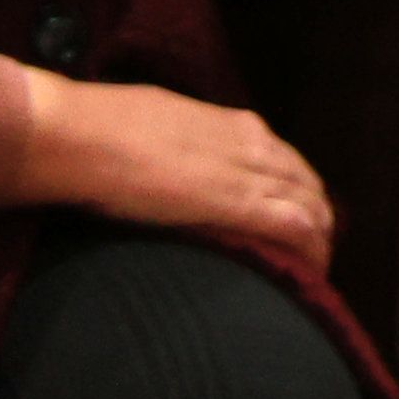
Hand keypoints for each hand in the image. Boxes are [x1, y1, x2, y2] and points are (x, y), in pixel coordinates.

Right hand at [24, 76, 333, 279]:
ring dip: (318, 239)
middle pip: (308, 185)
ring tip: (311, 270)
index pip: (286, 162)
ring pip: (313, 205)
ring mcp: (250, 171)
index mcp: (234, 125)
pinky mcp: (240, 202)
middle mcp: (254, 143)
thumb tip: (171, 166)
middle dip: (316, 219)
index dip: (297, 192)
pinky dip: (311, 249)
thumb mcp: (158, 128)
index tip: (294, 220)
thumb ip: (180, 147)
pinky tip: (311, 272)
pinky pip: (298, 225)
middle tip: (308, 255)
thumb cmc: (100, 129)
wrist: (81, 135)